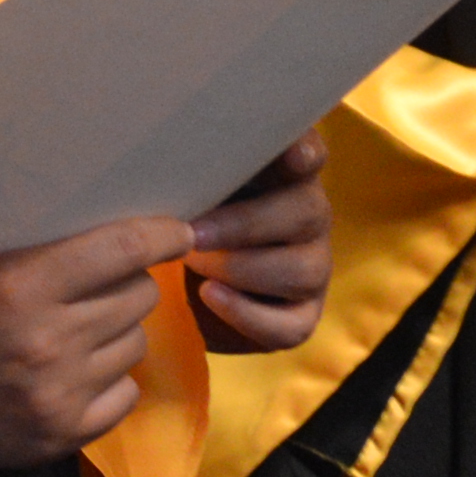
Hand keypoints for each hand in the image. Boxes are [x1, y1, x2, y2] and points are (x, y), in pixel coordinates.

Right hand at [0, 213, 176, 469]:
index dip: (160, 234)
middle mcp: (48, 342)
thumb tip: (95, 227)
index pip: (121, 251)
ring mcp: (57, 395)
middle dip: (126, 282)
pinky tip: (75, 371)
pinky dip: (107, 380)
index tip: (177, 229)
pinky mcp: (58, 436)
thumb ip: (30, 249)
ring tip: (79, 328)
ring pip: (134, 345)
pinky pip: (123, 395)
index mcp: (20, 286)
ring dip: (115, 331)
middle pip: (138, 297)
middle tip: (99, 282)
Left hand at [176, 136, 332, 353]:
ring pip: (301, 270)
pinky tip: (210, 296)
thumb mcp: (194, 186)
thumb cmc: (192, 215)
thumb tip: (163, 154)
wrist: (193, 282)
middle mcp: (309, 217)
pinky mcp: (302, 315)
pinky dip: (247, 314)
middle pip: (306, 213)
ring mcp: (312, 267)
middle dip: (246, 224)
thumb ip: (195, 167)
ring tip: (194, 264)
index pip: (310, 153)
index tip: (292, 156)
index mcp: (286, 174)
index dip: (304, 152)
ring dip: (242, 269)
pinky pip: (290, 325)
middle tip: (194, 233)